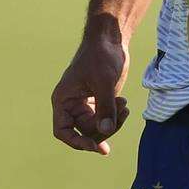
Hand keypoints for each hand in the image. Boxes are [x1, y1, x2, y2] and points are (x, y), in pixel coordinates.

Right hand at [51, 25, 131, 154]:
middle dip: (105, 128)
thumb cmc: (101, 56)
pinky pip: (106, 120)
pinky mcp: (98, 103)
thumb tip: (106, 131)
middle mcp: (71, 106)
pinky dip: (117, 116)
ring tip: (124, 106)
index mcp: (63, 100)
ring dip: (114, 122)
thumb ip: (105, 107)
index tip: (95, 147)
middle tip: (121, 114)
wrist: (110, 41)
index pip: (63, 131)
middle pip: (85, 133)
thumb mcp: (104, 82)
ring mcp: (85, 106)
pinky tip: (124, 104)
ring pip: (98, 129)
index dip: (77, 142)